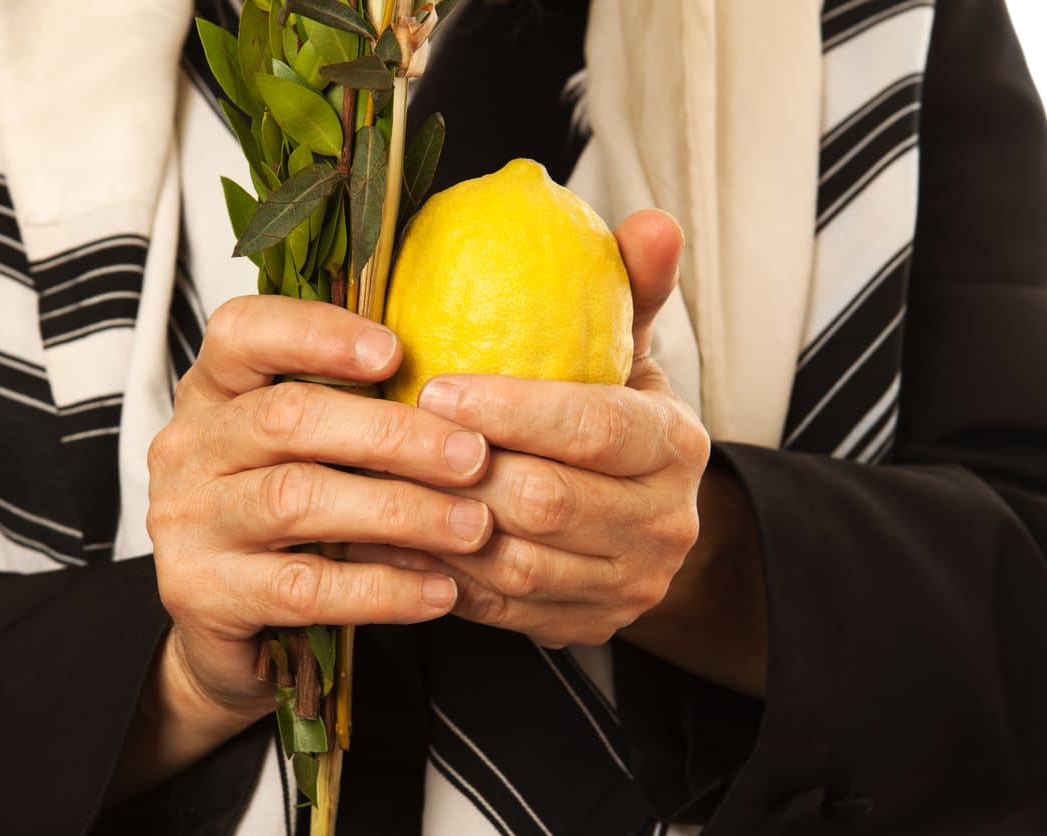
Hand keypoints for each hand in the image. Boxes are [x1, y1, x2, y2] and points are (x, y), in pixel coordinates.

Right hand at [115, 296, 493, 799]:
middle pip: (287, 418)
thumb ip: (354, 415)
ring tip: (471, 525)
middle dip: (391, 434)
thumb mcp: (305, 454)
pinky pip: (303, 587)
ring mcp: (188, 522)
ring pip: (296, 499)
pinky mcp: (203, 594)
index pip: (244, 333)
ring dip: (399, 511)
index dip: (318, 334)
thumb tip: (463, 400)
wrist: (221, 633)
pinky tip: (436, 590)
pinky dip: (380, 588)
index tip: (395, 352)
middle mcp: (190, 448)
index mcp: (214, 393)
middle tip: (472, 456)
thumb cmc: (281, 525)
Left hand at [348, 210, 709, 647]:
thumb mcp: (631, 351)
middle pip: (547, 501)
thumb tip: (650, 222)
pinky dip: (435, 573)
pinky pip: (496, 610)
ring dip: (435, 526)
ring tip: (370, 484)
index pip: (595, 428)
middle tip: (386, 437)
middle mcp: (662, 525)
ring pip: (515, 565)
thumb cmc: (621, 422)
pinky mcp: (583, 627)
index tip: (437, 388)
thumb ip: (633, 288)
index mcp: (676, 447)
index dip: (513, 409)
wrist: (650, 524)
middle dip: (460, 470)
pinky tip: (383, 536)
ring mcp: (625, 587)